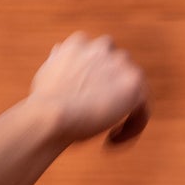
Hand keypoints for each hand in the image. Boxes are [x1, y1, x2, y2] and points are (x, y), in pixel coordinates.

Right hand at [31, 33, 148, 149]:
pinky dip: (131, 127)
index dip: (93, 81)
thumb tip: (58, 52)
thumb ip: (58, 63)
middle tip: (98, 119)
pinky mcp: (134, 85)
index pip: (97, 58)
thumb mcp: (46, 74)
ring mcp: (120, 63)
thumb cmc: (42, 103)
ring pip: (133, 89)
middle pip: (118, 70)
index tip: (83, 102)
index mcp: (79, 42)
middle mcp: (102, 46)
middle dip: (111, 93)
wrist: (50, 115)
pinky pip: (142, 109)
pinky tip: (112, 141)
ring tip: (107, 135)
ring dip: (122, 111)